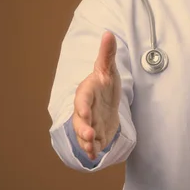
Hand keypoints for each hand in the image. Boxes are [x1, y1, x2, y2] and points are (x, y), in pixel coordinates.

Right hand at [72, 31, 121, 159]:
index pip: (82, 98)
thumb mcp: (108, 68)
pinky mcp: (96, 133)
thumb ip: (107, 53)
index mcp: (87, 91)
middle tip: (89, 136)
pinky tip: (95, 156)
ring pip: (84, 134)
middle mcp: (85, 109)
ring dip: (86, 142)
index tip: (85, 111)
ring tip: (91, 150)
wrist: (106, 99)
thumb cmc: (104, 82)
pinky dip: (93, 150)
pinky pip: (92, 143)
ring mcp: (89, 122)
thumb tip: (108, 33)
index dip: (83, 106)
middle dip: (83, 129)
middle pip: (80, 120)